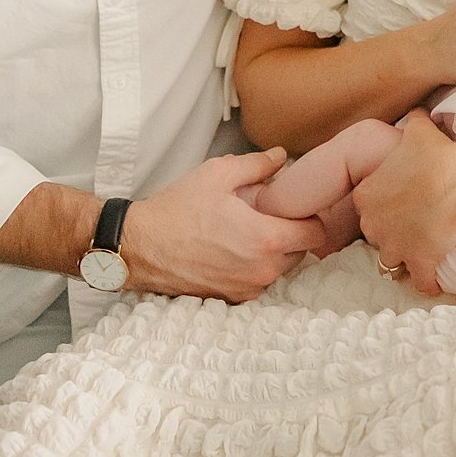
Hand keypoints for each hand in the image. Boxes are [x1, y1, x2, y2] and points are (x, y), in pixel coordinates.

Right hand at [120, 150, 326, 301]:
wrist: (139, 247)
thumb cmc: (177, 210)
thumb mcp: (218, 174)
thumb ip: (258, 165)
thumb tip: (282, 157)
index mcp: (265, 240)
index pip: (315, 233)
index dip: (311, 215)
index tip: (295, 205)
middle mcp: (262, 271)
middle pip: (301, 251)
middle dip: (292, 232)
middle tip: (270, 213)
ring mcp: (248, 289)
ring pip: (280, 267)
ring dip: (274, 250)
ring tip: (249, 229)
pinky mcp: (232, 299)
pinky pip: (259, 281)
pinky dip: (255, 265)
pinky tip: (234, 247)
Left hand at [353, 109, 455, 295]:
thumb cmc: (437, 155)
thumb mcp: (419, 130)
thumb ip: (411, 124)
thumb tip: (415, 115)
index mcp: (367, 195)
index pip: (366, 202)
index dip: (383, 200)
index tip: (400, 197)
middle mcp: (374, 224)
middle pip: (375, 231)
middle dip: (390, 229)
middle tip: (412, 220)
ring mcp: (394, 247)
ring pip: (391, 259)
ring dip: (404, 255)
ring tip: (421, 247)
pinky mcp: (419, 263)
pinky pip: (419, 282)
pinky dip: (426, 281)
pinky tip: (434, 278)